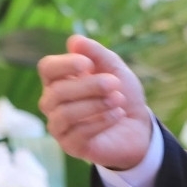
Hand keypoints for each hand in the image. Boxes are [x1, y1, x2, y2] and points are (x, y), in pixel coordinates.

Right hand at [38, 35, 153, 170]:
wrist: (139, 126)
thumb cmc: (121, 93)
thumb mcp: (115, 68)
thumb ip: (96, 53)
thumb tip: (73, 40)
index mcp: (59, 80)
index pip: (47, 68)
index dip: (65, 64)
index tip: (88, 64)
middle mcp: (53, 103)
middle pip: (57, 91)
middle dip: (89, 86)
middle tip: (115, 83)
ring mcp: (59, 126)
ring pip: (64, 114)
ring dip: (95, 104)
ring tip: (118, 99)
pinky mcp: (71, 146)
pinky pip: (77, 133)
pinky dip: (100, 121)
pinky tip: (117, 114)